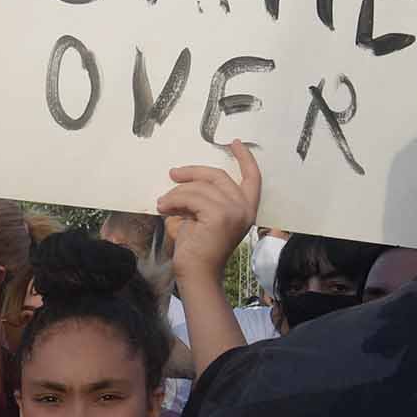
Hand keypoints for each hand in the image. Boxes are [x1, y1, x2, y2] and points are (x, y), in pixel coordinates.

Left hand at [158, 139, 261, 286]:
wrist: (197, 274)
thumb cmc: (197, 248)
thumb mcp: (201, 216)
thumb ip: (201, 197)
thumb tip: (181, 177)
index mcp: (246, 208)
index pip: (252, 177)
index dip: (245, 158)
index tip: (236, 142)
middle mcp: (244, 208)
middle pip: (218, 175)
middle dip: (193, 172)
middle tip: (173, 173)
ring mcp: (234, 211)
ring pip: (200, 187)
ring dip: (177, 193)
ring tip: (163, 203)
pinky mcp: (220, 215)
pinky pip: (192, 197)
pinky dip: (175, 200)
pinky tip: (165, 209)